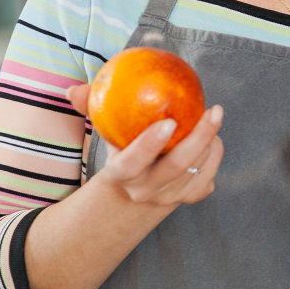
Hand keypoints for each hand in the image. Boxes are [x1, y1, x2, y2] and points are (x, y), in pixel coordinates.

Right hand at [70, 83, 224, 206]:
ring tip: (211, 117)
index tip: (168, 122)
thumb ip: (92, 109)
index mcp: (122, 173)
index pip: (132, 163)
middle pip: (176, 166)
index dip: (149, 144)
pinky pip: (210, 176)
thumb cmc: (121, 151)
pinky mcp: (190, 198)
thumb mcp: (106, 135)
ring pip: (198, 168)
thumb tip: (74, 90)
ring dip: (210, 141)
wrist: (135, 194)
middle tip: (213, 110)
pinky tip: (213, 137)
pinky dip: (215, 154)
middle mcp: (146, 190)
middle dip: (199, 138)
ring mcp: (170, 197)